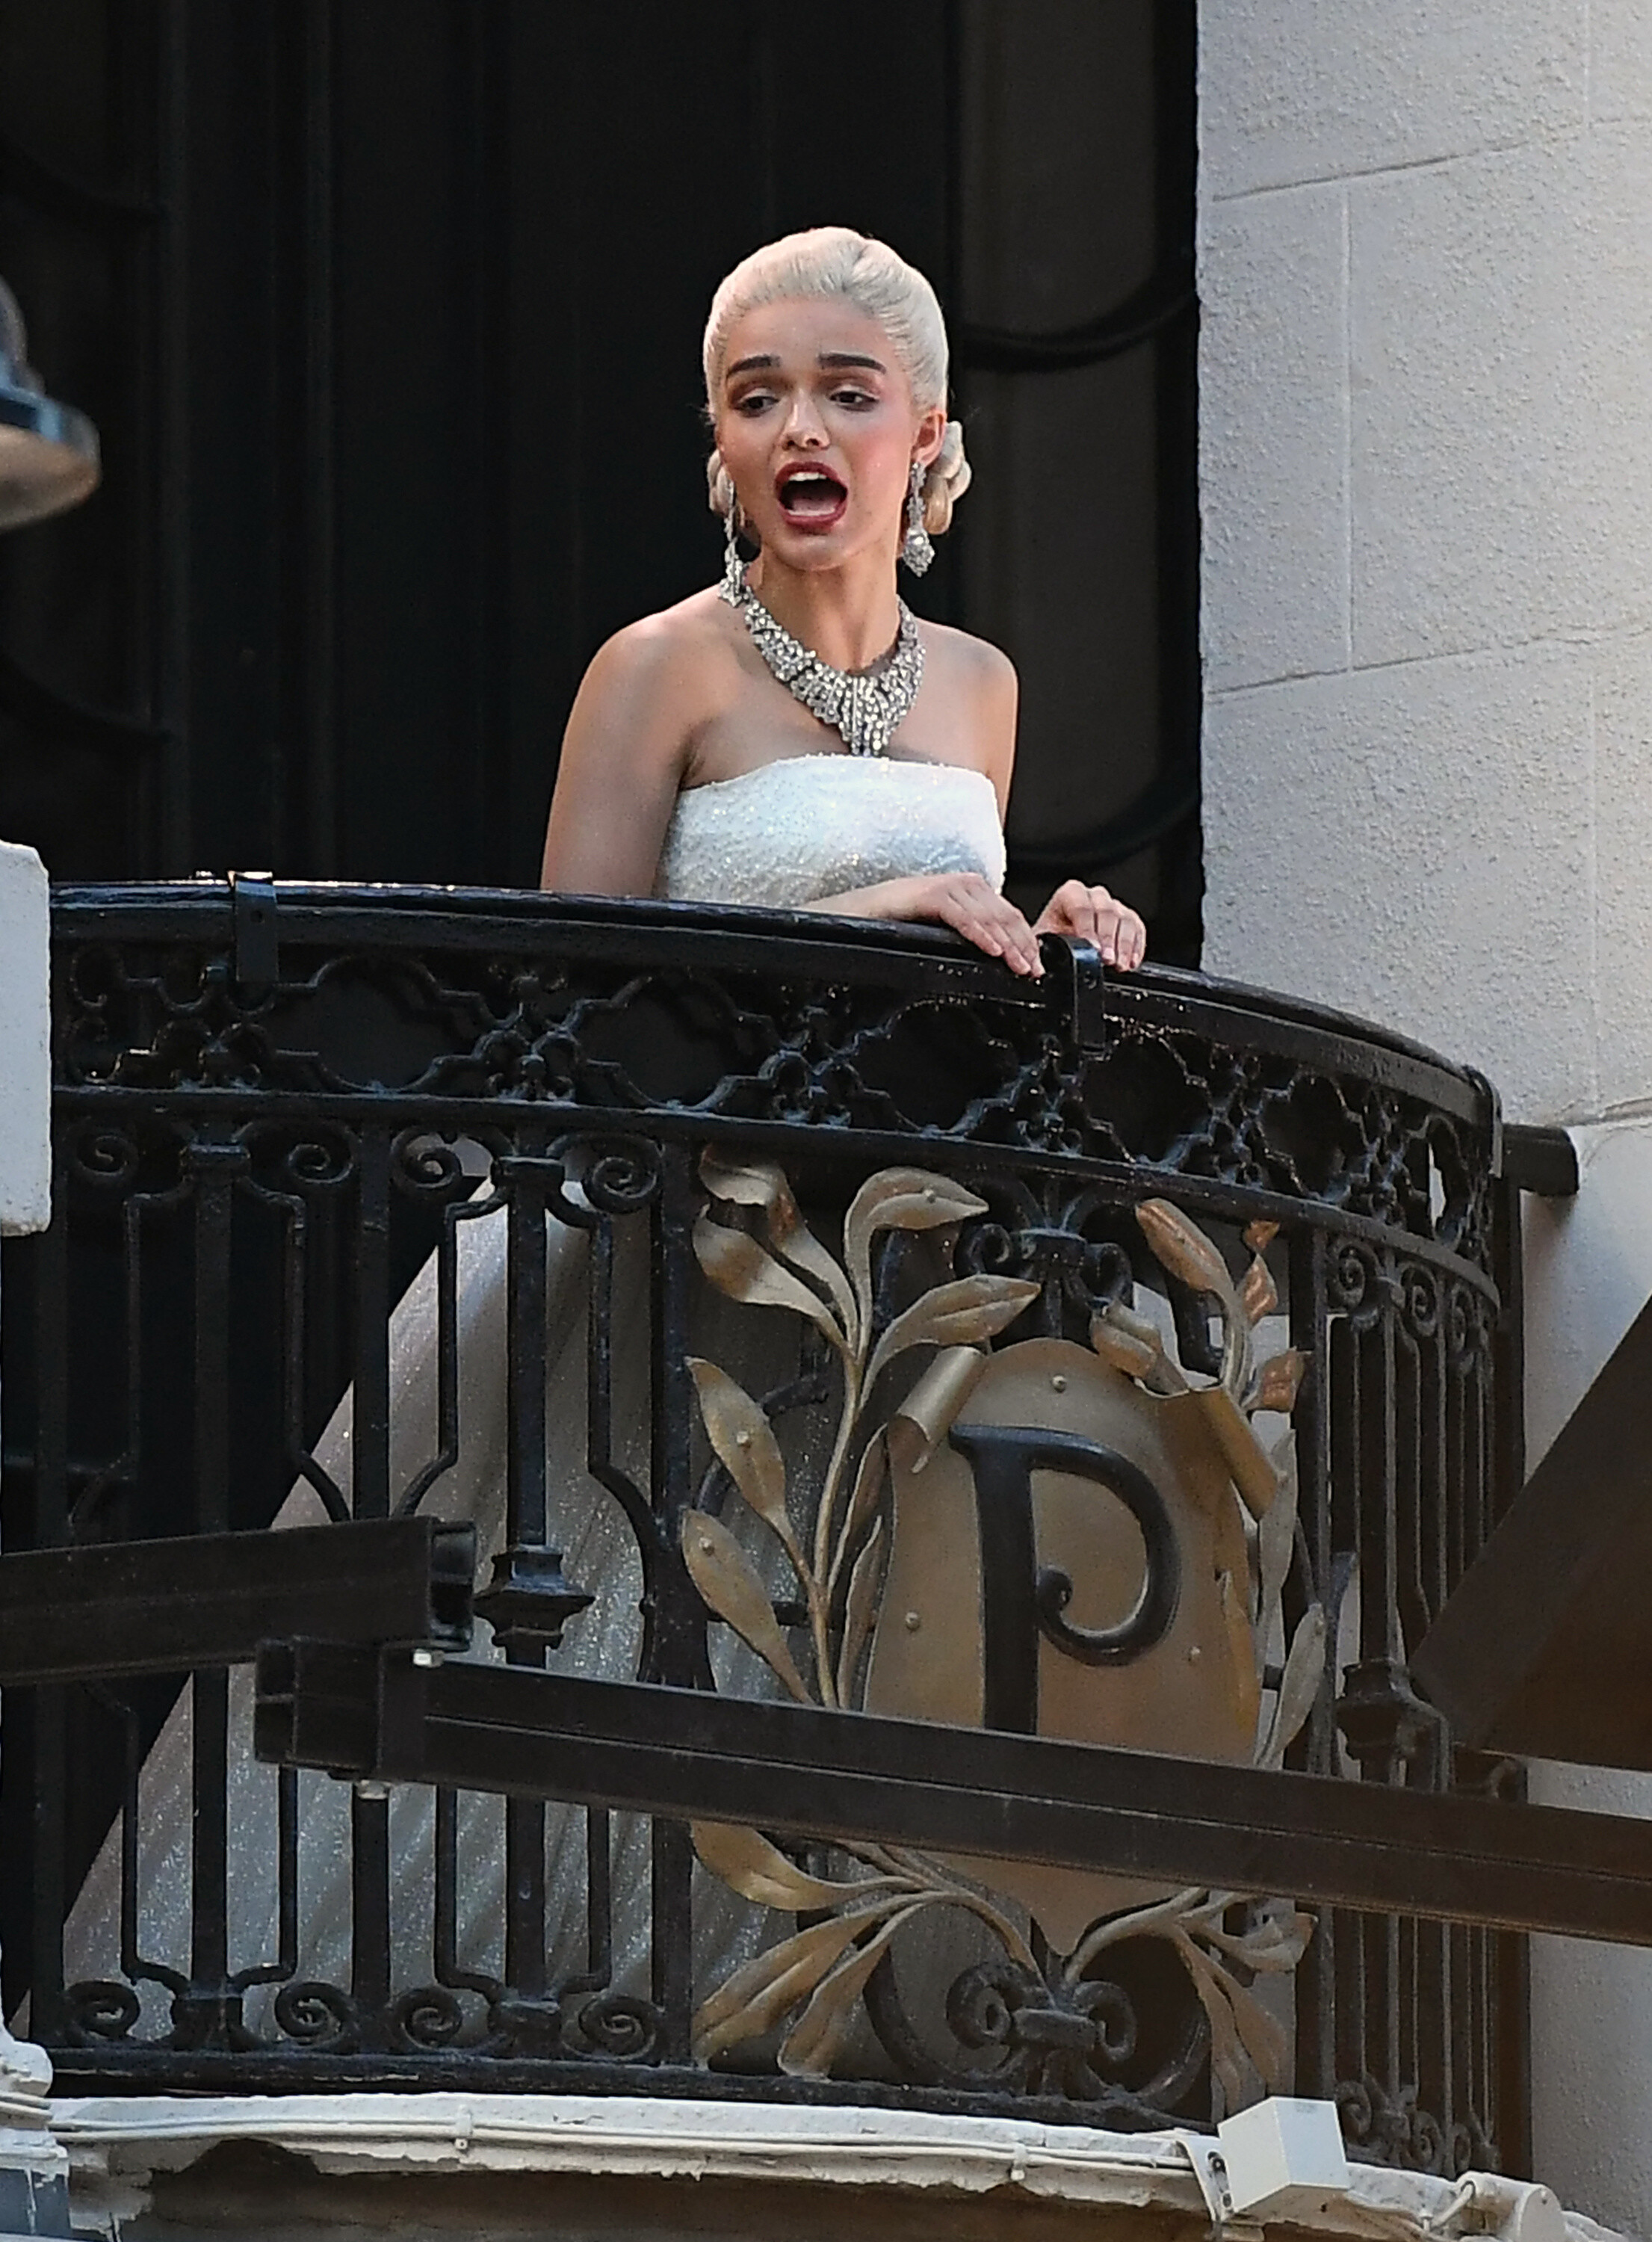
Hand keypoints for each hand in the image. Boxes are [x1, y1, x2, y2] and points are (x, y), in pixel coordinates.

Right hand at [823, 872, 1044, 975]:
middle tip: (1033, 972)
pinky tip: (992, 951)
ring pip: (989, 916)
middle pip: (1005, 916)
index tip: (1037, 968)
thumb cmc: (899, 925)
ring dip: (1007, 944)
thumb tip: (998, 960)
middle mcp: (965, 885)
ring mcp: (948, 887)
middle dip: (1023, 946)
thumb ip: (968, 935)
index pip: (1009, 917)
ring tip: (1018, 966)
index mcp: (972, 892)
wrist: (859, 913)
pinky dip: (979, 933)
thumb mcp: (943, 932)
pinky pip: (962, 915)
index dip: (1026, 942)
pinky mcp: (931, 893)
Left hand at [1032, 880, 1146, 969]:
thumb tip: (1044, 960)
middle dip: (1108, 938)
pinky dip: (1137, 946)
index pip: (1081, 907)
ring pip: (1125, 919)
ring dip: (1125, 945)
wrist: (1060, 944)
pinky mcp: (1127, 918)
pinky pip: (1137, 928)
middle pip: (1107, 911)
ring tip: (1120, 965)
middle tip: (1107, 959)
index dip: (1088, 929)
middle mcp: (1093, 896)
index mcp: (1070, 894)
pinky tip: (1132, 961)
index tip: (1092, 949)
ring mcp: (1112, 905)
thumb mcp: (1043, 941)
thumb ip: (1044, 945)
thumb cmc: (1051, 941)